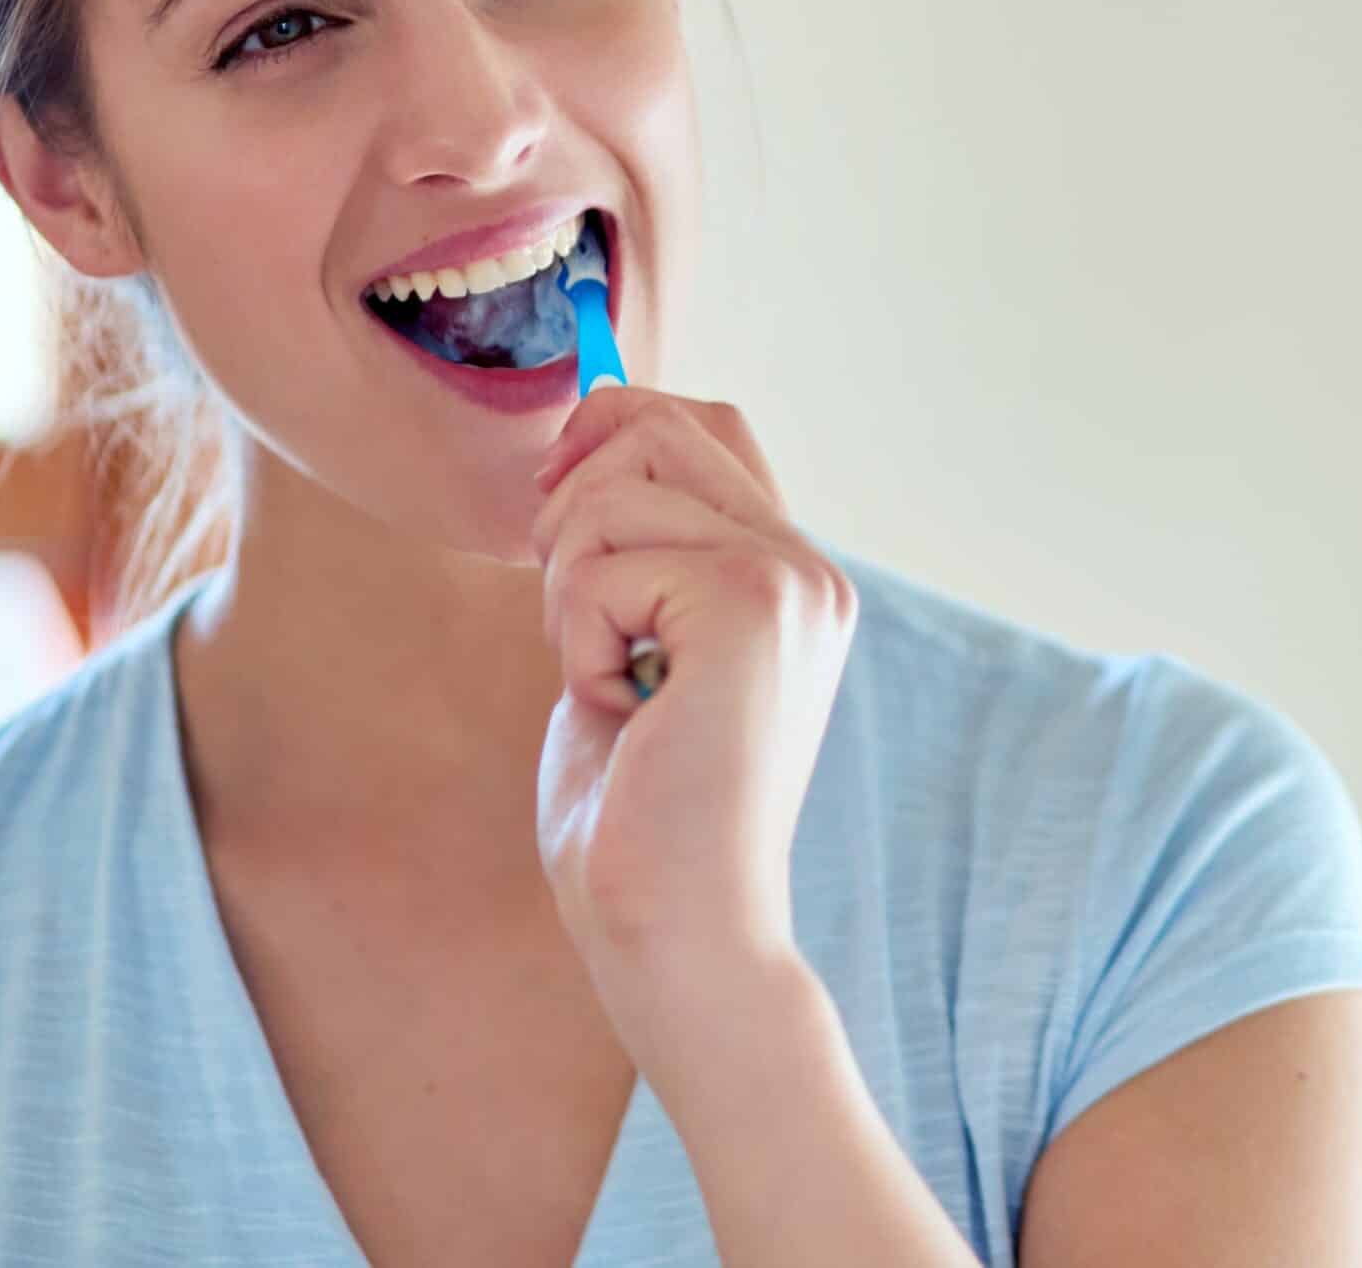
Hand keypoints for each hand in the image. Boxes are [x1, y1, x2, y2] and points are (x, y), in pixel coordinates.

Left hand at [526, 385, 856, 1078]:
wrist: (676, 937)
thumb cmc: (637, 818)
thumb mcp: (631, 651)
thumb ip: (634, 556)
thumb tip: (581, 442)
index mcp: (790, 577)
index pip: (705, 425)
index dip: (613, 425)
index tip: (555, 496)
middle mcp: (807, 568)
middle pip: (662, 424)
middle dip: (574, 496)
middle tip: (571, 612)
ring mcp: (788, 581)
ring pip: (615, 491)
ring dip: (569, 586)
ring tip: (606, 680)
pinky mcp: (749, 606)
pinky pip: (605, 562)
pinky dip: (578, 635)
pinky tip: (621, 709)